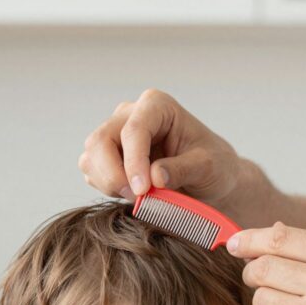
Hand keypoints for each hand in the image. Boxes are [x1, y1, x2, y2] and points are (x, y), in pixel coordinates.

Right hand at [79, 89, 242, 205]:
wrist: (210, 181)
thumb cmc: (214, 167)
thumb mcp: (208, 167)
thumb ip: (183, 169)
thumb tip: (155, 177)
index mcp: (157, 106)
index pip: (134, 130)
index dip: (133, 162)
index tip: (142, 190)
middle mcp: (131, 114)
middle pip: (101, 140)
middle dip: (113, 174)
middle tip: (138, 199)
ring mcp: (116, 134)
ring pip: (91, 157)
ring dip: (108, 183)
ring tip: (140, 198)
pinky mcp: (108, 157)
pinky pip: (92, 172)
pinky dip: (106, 188)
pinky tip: (132, 195)